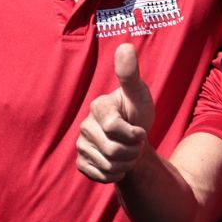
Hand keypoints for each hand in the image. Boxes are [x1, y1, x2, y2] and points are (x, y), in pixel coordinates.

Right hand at [77, 43, 154, 182]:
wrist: (134, 140)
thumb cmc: (137, 113)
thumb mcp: (138, 95)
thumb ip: (130, 74)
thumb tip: (125, 46)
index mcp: (98, 106)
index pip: (114, 128)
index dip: (134, 135)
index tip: (140, 131)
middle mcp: (85, 124)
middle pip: (113, 151)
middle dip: (132, 153)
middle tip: (135, 145)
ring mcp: (81, 144)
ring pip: (108, 166)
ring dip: (125, 165)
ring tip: (127, 154)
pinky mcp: (81, 161)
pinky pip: (99, 175)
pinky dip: (113, 175)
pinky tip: (116, 164)